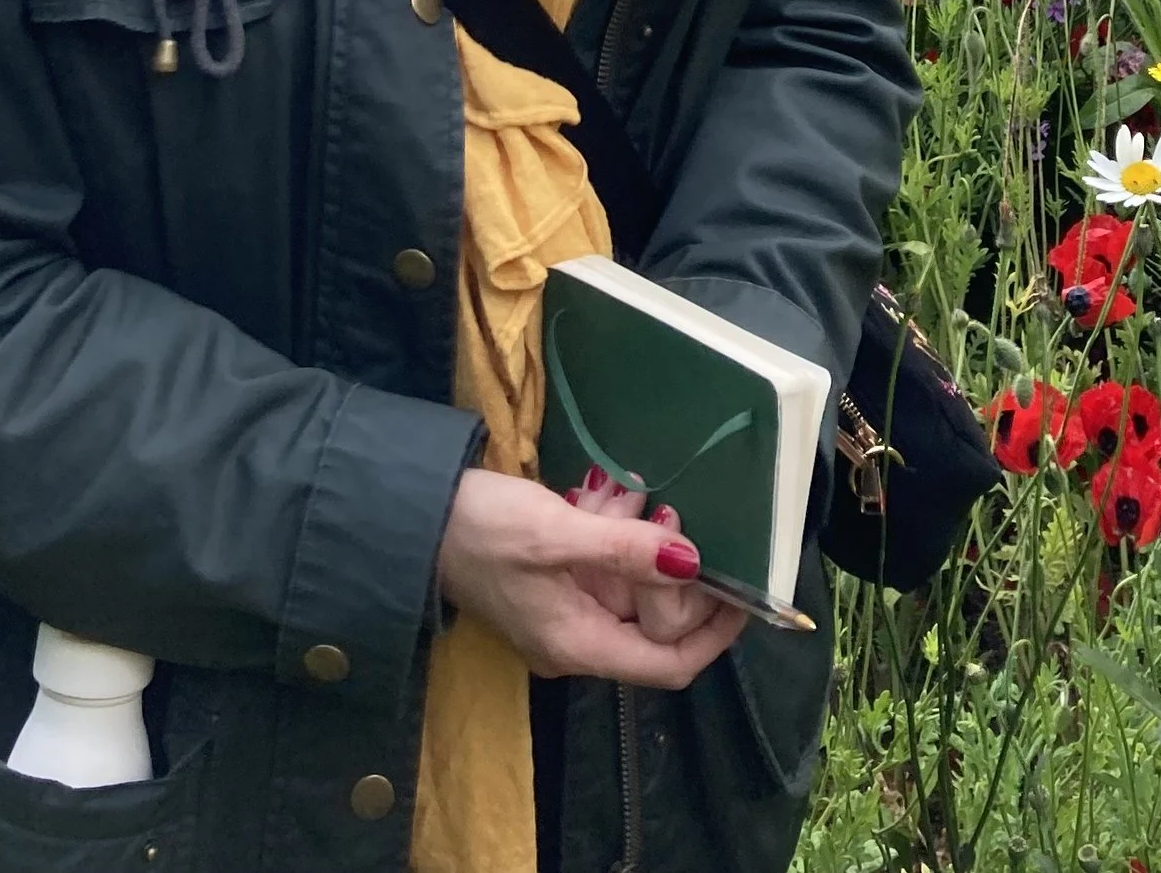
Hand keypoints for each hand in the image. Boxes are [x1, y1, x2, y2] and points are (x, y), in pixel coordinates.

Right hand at [435, 468, 744, 684]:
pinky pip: (601, 562)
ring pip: (629, 582)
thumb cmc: (482, 530)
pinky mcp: (551, 578)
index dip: (714, 633)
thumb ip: (626, 550)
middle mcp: (576, 637)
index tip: (746, 591)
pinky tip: (595, 495)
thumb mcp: (558, 534)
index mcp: (579, 644)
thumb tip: (693, 563)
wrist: (414, 514)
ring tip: (620, 495)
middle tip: (665, 511)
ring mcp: (562, 608)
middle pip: (652, 619)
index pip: (668, 664)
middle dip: (667, 566)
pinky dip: (609, 530)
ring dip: (635, 538)